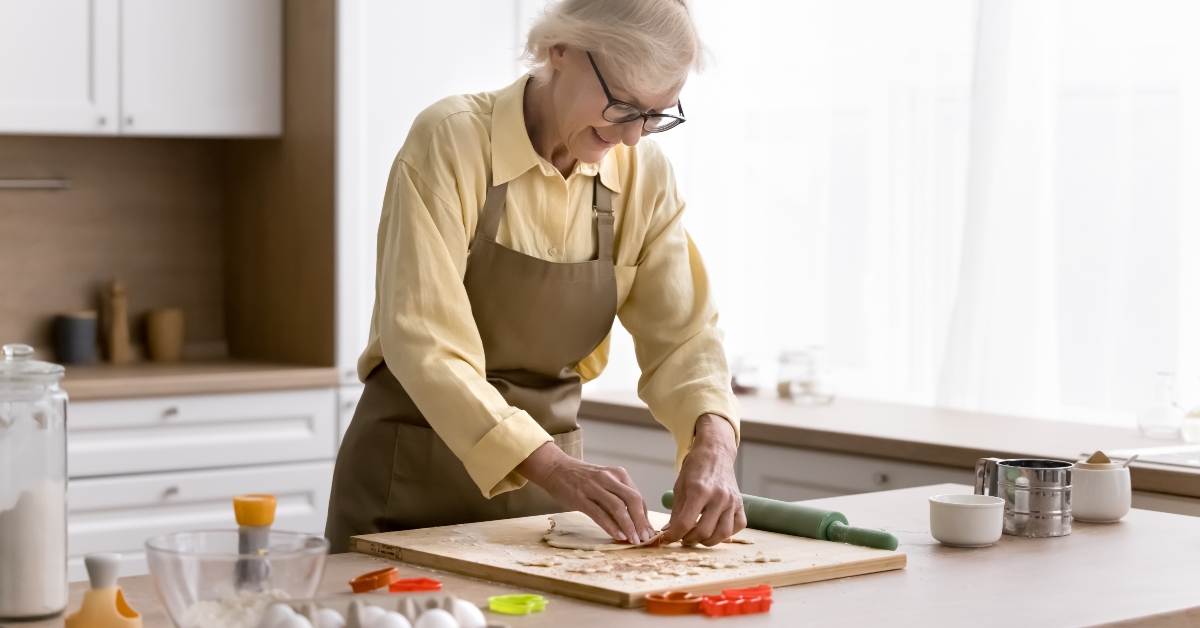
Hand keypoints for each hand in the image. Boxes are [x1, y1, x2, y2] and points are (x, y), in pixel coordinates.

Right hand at [516, 442, 655, 544]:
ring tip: (634, 540)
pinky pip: (599, 514)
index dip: (645, 517)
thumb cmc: (582, 478)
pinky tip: (618, 536)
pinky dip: (611, 526)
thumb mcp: (605, 482)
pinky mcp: (580, 497)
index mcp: (618, 474)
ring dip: (628, 526)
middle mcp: (609, 478)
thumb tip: (634, 523)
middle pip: (632, 500)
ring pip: (618, 507)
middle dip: (641, 522)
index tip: (649, 532)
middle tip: (645, 539)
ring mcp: (594, 487)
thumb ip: (618, 498)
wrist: (556, 468)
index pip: (638, 497)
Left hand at [661, 414, 744, 545]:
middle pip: (704, 532)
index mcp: (699, 490)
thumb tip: (669, 533)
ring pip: (723, 533)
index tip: (668, 538)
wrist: (715, 453)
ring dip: (708, 541)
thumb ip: (676, 512)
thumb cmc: (695, 468)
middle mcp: (718, 496)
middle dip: (690, 539)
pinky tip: (716, 529)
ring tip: (699, 536)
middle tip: (684, 536)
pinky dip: (728, 533)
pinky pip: (738, 526)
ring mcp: (732, 500)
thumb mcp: (680, 488)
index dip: (674, 535)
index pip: (685, 523)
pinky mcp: (740, 503)